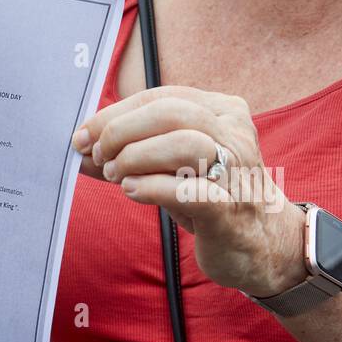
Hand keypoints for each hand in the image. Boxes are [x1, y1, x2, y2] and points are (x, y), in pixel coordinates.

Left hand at [73, 85, 307, 297]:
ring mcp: (235, 170)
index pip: (160, 97)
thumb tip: (80, 151)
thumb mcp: (170, 169)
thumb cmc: (210, 199)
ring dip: (136, 157)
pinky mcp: (229, 208)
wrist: (262, 244)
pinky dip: (151, 187)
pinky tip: (131, 191)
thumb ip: (130, 156)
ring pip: (182, 143)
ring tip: (116, 175)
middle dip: (121, 131)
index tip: (82, 136)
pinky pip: (188, 189)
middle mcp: (233, 134)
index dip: (114, 114)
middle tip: (99, 156)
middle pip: (170, 113)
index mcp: (222, 112)